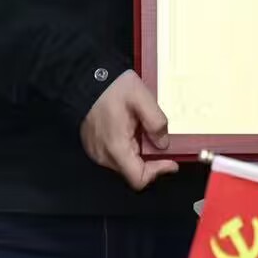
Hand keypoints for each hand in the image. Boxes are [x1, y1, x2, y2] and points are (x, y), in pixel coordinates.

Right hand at [80, 70, 178, 190]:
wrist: (86, 79)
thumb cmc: (112, 87)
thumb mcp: (141, 98)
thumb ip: (156, 122)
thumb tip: (163, 143)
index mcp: (116, 147)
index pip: (138, 178)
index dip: (158, 172)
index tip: (171, 161)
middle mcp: (104, 155)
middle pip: (133, 172)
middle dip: (150, 160)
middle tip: (160, 140)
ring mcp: (97, 152)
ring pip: (125, 164)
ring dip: (139, 153)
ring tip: (145, 131)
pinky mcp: (94, 146)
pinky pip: (115, 155)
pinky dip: (128, 148)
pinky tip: (132, 130)